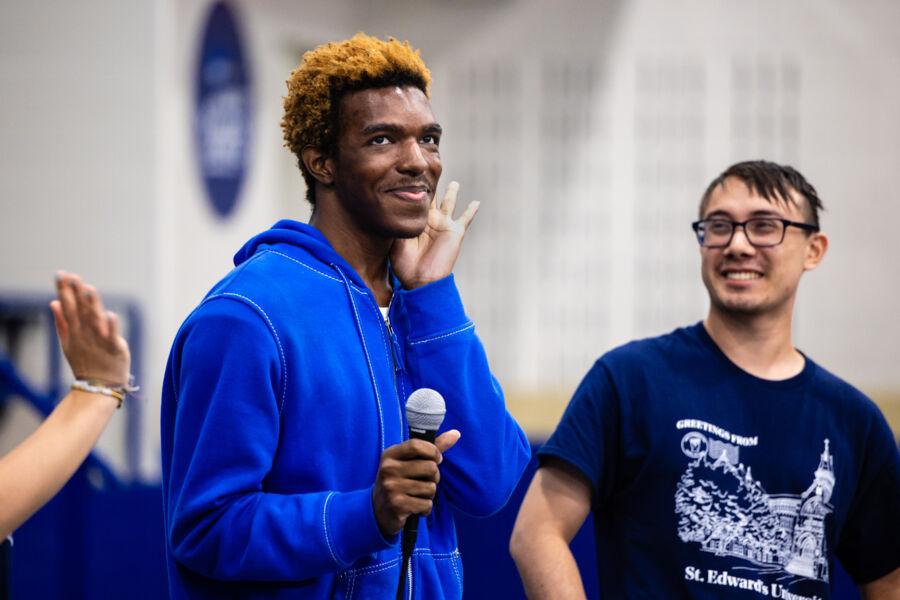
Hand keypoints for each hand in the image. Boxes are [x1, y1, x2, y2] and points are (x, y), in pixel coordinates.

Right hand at [49, 271, 130, 386]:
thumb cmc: (85, 362)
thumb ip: (62, 322)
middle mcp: (85, 334)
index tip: (61, 274)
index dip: (64, 291)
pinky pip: (112, 337)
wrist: (99, 387)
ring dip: (92, 305)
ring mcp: (100, 341)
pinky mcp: (115, 348)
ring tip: (89, 289)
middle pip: (79, 311)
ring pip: (95, 320)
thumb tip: (53, 302)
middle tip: (71, 276)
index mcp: (74, 331)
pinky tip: (111, 315)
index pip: (68, 307)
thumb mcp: (68, 342)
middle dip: (75, 293)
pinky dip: (112, 327)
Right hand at [372, 429, 460, 535]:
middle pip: (430, 467)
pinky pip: (426, 504)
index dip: (433, 452)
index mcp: (390, 454)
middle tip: (425, 481)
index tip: (436, 459)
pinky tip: (414, 507)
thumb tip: (456, 433)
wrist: (379, 510)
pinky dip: (425, 508)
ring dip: (429, 494)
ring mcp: (391, 487)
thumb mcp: (409, 461)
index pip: (416, 444)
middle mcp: (388, 469)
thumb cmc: (400, 480)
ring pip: (430, 487)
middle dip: (434, 476)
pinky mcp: (397, 505)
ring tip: (417, 495)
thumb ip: (432, 447)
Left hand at [390, 181, 478, 288]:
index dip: (412, 188)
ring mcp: (443, 225)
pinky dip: (471, 210)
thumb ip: (398, 221)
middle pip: (431, 197)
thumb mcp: (396, 239)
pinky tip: (477, 202)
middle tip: (431, 170)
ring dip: (452, 192)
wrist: (421, 280)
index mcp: (414, 222)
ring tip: (455, 183)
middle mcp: (429, 221)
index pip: (414, 200)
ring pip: (449, 203)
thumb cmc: (405, 264)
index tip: (409, 174)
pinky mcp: (455, 232)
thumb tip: (396, 205)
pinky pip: (466, 218)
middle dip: (431, 185)